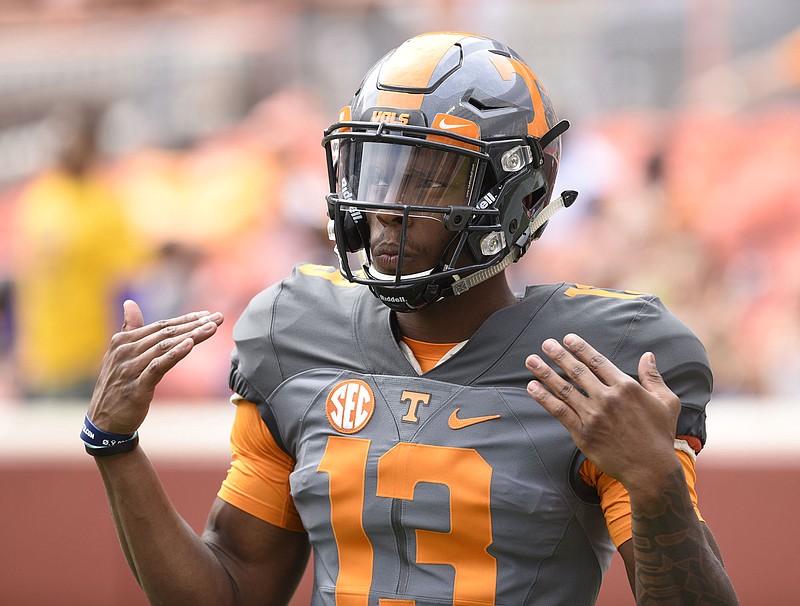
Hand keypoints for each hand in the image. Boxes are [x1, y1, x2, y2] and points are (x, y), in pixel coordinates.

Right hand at [88, 300, 223, 434]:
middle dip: (195, 325)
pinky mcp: (137, 387)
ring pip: (166, 347)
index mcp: (122, 341)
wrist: (104, 422)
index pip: (160, 326)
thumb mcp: (120, 355)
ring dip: (192, 336)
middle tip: (218, 318)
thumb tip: (130, 303)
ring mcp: (130, 369)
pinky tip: (190, 345)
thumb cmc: (118, 386)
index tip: (207, 315)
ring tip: (212, 328)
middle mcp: (125, 351)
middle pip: (166, 334)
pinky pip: (158, 366)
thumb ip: (129, 329)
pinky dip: (174, 354)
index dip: (185, 320)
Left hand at [525, 333, 680, 490]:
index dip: (581, 348)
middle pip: (577, 372)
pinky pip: (559, 411)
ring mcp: (593, 416)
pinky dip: (544, 398)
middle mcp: (607, 398)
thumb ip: (653, 377)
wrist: (651, 470)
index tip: (568, 338)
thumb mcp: (667, 402)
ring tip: (531, 361)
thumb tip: (647, 356)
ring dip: (545, 373)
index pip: (597, 362)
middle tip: (546, 343)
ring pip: (564, 389)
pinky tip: (532, 387)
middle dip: (559, 355)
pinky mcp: (582, 433)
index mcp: (626, 387)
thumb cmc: (660, 435)